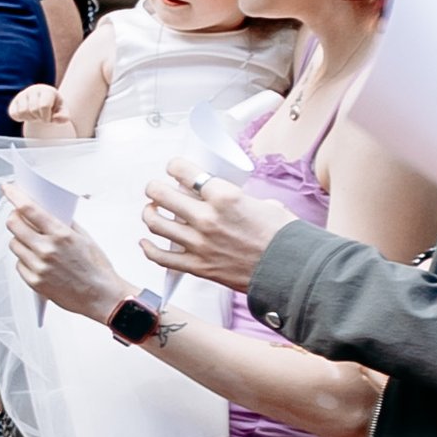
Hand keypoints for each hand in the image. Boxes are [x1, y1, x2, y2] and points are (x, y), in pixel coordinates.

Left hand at [2, 184, 130, 322]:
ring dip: (20, 240)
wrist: (102, 296)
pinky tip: (38, 261)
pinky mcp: (34, 282)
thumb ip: (63, 223)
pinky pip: (18, 264)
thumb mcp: (84, 237)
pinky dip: (24, 259)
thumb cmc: (97, 268)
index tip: (7, 188)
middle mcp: (47, 250)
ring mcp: (39, 266)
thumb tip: (47, 211)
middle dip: (14, 218)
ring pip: (13, 244)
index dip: (14, 196)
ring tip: (34, 243)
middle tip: (19, 218)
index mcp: (61, 234)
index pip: (29, 209)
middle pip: (14, 225)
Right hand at [9, 83, 69, 141]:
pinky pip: (13, 114)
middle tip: (43, 117)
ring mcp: (22, 95)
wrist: (45, 105)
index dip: (47, 117)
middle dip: (39, 118)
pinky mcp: (14, 102)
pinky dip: (20, 119)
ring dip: (30, 119)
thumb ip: (63, 117)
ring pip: (22, 112)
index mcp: (47, 90)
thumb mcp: (63, 112)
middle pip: (33, 110)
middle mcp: (33, 90)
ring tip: (35, 116)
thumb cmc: (55, 108)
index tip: (50, 118)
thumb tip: (55, 119)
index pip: (44, 106)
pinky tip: (27, 116)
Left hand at [141, 162, 295, 292]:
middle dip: (154, 188)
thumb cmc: (283, 237)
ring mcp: (199, 243)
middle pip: (161, 194)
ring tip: (152, 211)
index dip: (173, 167)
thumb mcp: (264, 204)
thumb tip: (223, 198)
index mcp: (224, 196)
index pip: (184, 171)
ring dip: (149, 213)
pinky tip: (146, 241)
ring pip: (155, 223)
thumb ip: (238, 199)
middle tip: (156, 189)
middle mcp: (207, 218)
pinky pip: (160, 256)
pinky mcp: (197, 266)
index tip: (173, 168)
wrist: (290, 270)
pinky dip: (148, 247)